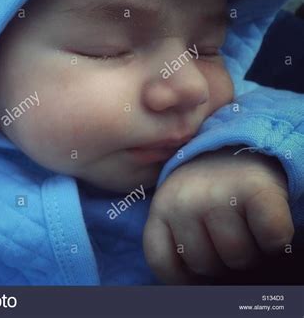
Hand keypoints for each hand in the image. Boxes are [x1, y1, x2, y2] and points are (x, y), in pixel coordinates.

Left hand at [143, 147, 293, 283]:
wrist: (236, 148)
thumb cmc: (208, 192)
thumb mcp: (180, 211)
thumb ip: (179, 241)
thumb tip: (199, 287)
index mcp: (161, 208)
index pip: (162, 262)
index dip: (184, 278)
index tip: (199, 272)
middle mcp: (183, 200)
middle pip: (204, 265)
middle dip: (221, 261)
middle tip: (228, 235)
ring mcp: (217, 194)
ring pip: (237, 257)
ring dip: (249, 253)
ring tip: (245, 228)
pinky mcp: (253, 189)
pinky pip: (270, 239)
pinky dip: (275, 239)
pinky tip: (264, 221)